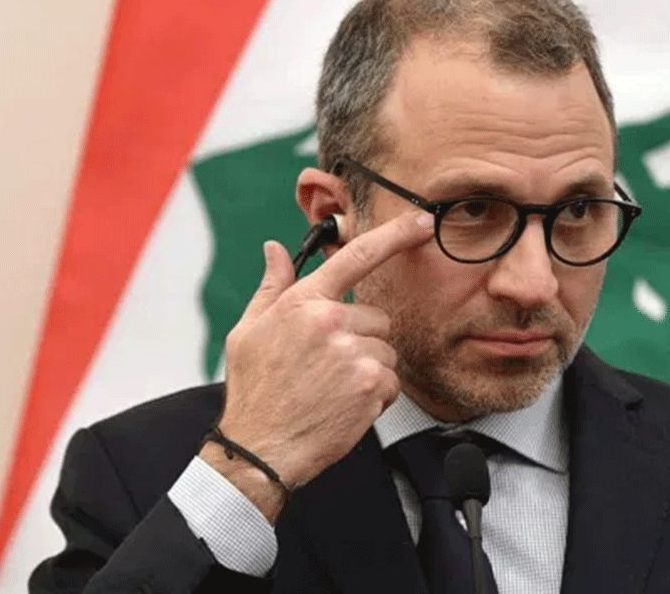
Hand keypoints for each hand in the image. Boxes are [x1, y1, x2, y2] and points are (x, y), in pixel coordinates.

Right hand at [200, 210, 434, 521]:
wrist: (259, 449)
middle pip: (377, 317)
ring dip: (369, 369)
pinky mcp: (370, 384)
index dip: (395, 235)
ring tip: (333, 388)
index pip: (357, 255)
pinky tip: (344, 405)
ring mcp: (353, 353)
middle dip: (362, 338)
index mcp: (304, 301)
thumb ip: (272, 287)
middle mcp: (331, 321)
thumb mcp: (249, 331)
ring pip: (385, 350)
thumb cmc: (255, 391)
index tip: (421, 222)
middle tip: (329, 365)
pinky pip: (391, 381)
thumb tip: (275, 249)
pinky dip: (376, 395)